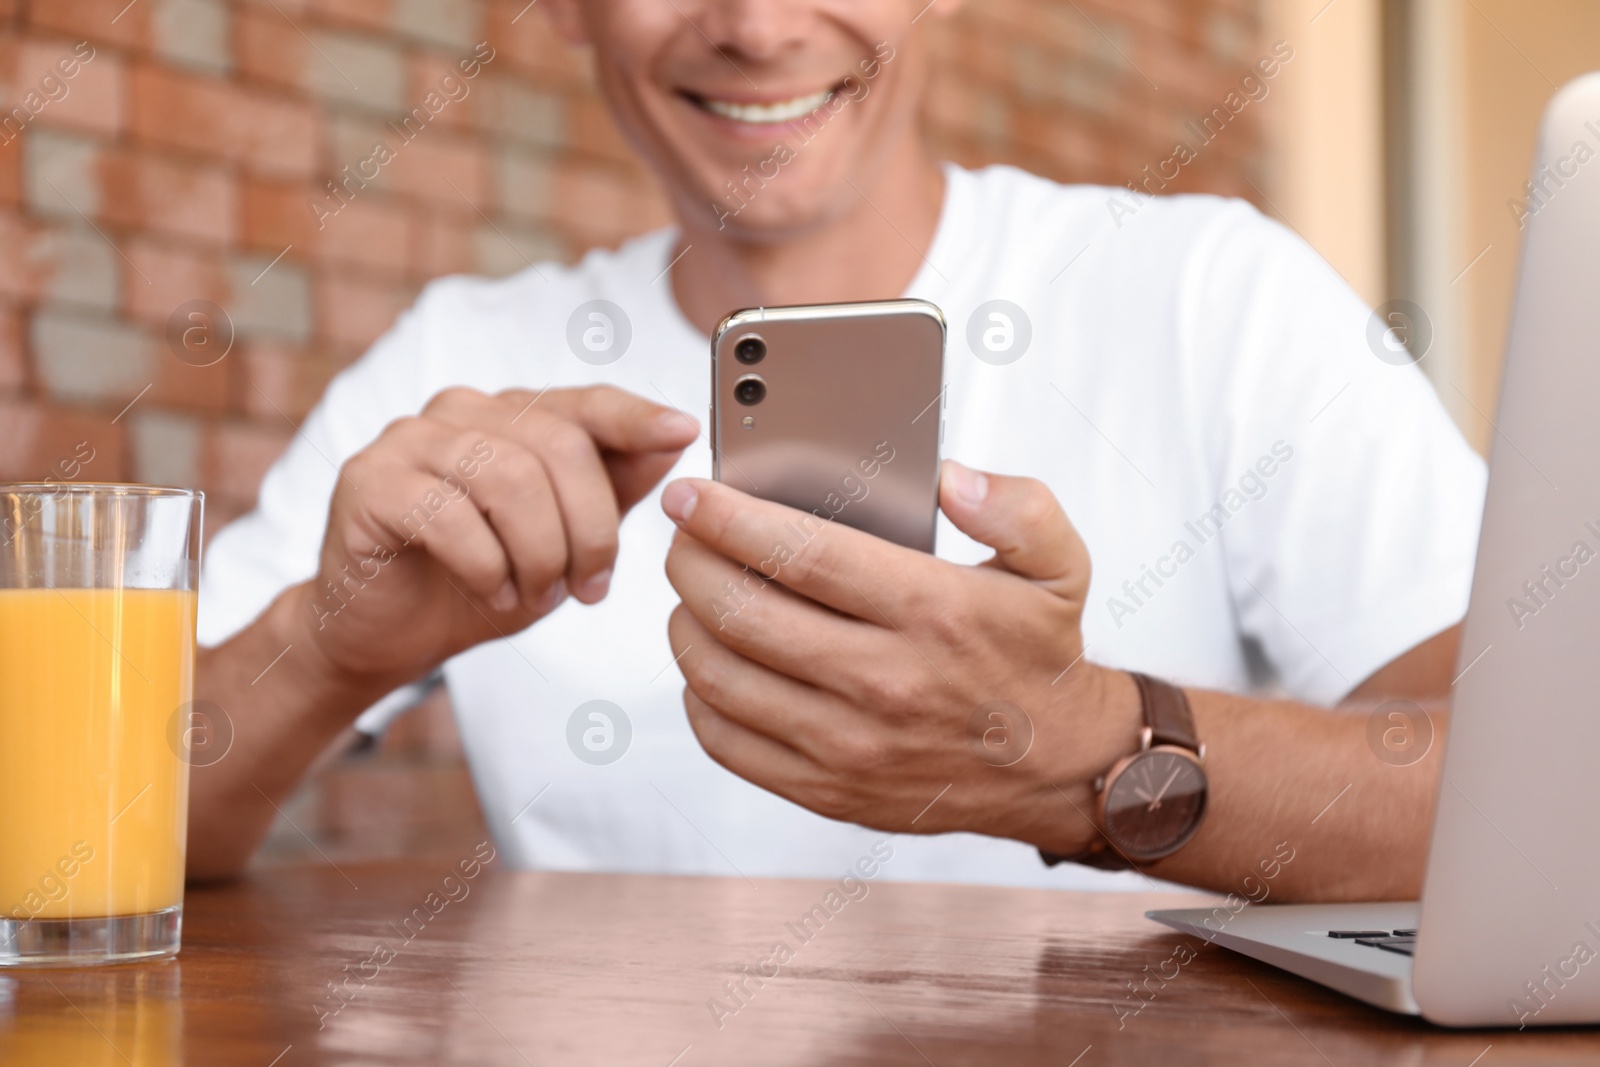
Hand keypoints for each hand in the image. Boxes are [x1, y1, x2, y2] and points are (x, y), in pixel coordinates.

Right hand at [298, 385, 696, 680]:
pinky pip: (449, 515)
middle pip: (559, 446)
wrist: (387, 634)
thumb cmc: (478, 581)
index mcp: (514, 417)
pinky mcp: (369, 480)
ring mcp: (410, 439)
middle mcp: (463, 412)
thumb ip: (613, 489)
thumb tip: (673, 438)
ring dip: (538, 553)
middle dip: (589, 530)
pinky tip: (492, 592)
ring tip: (533, 595)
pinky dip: (486, 567)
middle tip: (586, 588)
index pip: (586, 403)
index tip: (682, 430)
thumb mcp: (565, 541)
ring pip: (509, 477)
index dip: (636, 417)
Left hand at [660, 460, 1141, 854]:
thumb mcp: (1058, 565)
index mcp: (931, 611)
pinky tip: (711, 660)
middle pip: (743, 612)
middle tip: (682, 536)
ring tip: (693, 593)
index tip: (690, 496)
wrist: (1058, 770)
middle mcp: (884, 680)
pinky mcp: (829, 790)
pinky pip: (728, 741)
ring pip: (721, 676)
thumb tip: (949, 479)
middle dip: (691, 562)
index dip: (728, 518)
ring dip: (686, 624)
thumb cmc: (1038, 657)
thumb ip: (1015, 505)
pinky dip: (700, 695)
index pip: (799, 553)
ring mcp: (850, 744)